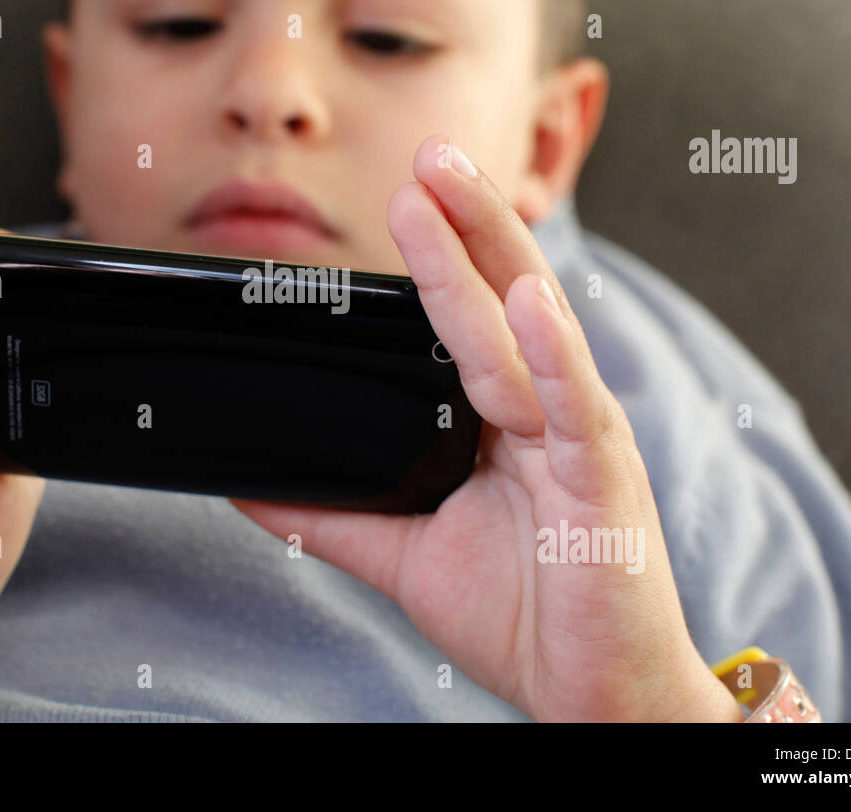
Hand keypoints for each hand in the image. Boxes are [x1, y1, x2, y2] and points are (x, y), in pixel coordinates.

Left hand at [232, 134, 740, 721]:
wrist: (592, 696)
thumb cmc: (525, 615)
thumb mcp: (405, 554)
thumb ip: (333, 513)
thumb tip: (248, 484)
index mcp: (509, 420)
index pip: (471, 319)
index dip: (441, 255)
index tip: (402, 196)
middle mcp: (548, 412)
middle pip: (502, 297)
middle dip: (460, 221)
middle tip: (422, 154)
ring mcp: (578, 440)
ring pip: (530, 329)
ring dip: (485, 253)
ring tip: (445, 186)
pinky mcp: (602, 484)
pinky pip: (574, 407)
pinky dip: (551, 351)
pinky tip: (521, 299)